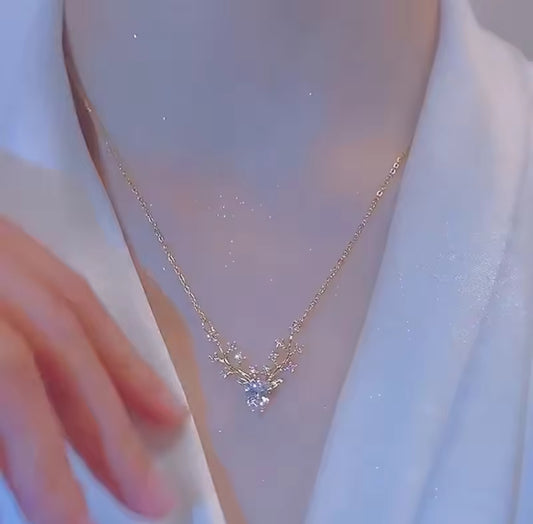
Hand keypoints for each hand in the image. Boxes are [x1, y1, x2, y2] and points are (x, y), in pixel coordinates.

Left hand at [0, 216, 185, 523]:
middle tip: (153, 496)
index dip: (38, 453)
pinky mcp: (8, 237)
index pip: (4, 376)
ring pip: (75, 310)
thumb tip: (6, 459)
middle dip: (103, 427)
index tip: (71, 523)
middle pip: (54, 345)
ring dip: (125, 376)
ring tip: (169, 426)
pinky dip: (104, 329)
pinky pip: (70, 285)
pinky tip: (128, 362)